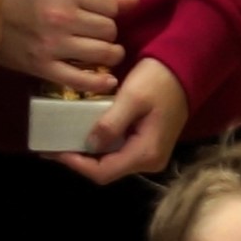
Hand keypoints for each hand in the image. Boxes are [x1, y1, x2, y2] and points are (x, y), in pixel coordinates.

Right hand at [0, 0, 127, 99]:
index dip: (115, 13)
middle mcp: (63, 19)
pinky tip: (107, 81)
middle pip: (109, 31)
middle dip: (111, 34)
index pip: (111, 7)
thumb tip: (135, 1)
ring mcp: (53, 45)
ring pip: (102, 54)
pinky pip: (80, 80)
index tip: (107, 16)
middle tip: (102, 36)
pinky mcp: (43, 67)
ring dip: (110, 56)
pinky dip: (99, 82)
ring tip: (104, 54)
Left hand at [54, 59, 188, 184]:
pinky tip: (85, 132)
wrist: (187, 68)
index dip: (76, 165)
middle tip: (54, 146)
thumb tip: (89, 145)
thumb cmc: (160, 80)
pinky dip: (100, 144)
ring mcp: (150, 154)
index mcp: (146, 154)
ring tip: (64, 139)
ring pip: (111, 162)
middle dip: (79, 160)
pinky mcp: (148, 144)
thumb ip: (111, 123)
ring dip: (88, 152)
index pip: (103, 172)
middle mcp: (149, 161)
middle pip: (106, 170)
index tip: (55, 150)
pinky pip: (118, 151)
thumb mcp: (133, 97)